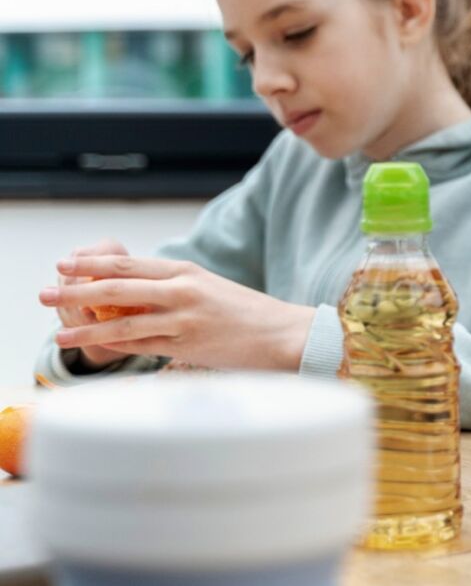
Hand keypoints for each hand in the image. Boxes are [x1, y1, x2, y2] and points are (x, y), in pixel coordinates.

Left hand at [39, 255, 316, 371]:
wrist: (285, 333)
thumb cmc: (249, 315)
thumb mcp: (210, 291)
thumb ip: (175, 291)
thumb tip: (137, 298)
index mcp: (187, 272)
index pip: (130, 264)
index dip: (93, 264)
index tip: (65, 263)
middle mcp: (183, 289)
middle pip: (118, 285)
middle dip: (77, 287)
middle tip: (47, 287)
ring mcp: (185, 316)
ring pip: (123, 318)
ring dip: (84, 323)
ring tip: (57, 329)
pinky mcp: (189, 342)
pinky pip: (140, 344)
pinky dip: (111, 345)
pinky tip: (90, 346)